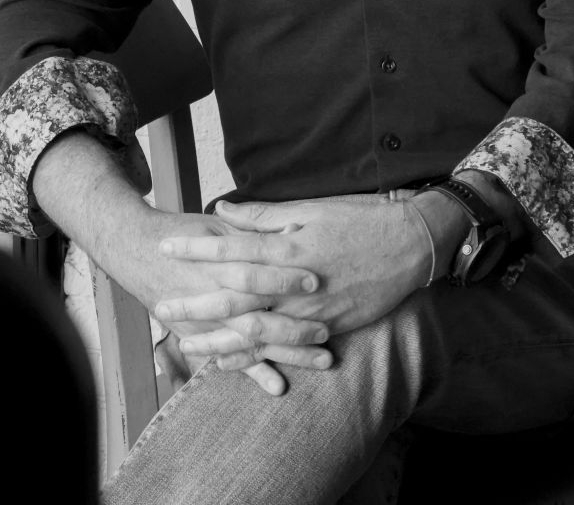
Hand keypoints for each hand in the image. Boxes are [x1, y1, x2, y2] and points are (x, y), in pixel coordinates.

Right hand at [32, 132, 327, 395]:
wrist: (135, 248)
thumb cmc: (183, 232)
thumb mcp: (219, 226)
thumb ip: (251, 230)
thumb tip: (292, 229)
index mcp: (222, 260)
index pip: (259, 268)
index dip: (287, 275)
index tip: (318, 280)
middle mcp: (216, 293)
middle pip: (260, 312)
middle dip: (295, 324)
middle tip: (327, 330)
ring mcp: (207, 319)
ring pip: (251, 340)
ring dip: (287, 352)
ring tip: (322, 360)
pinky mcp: (200, 335)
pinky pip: (229, 357)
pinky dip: (253, 371)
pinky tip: (278, 386)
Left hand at [155, 196, 432, 357]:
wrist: (411, 244)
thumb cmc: (360, 218)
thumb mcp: (311, 208)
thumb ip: (265, 215)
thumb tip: (225, 209)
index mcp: (289, 246)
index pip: (233, 248)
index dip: (198, 249)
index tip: (167, 247)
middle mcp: (295, 283)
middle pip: (236, 298)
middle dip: (197, 304)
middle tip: (162, 308)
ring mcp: (312, 310)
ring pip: (257, 331)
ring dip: (219, 340)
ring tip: (186, 345)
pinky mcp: (328, 327)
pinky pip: (285, 348)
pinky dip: (257, 358)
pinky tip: (231, 364)